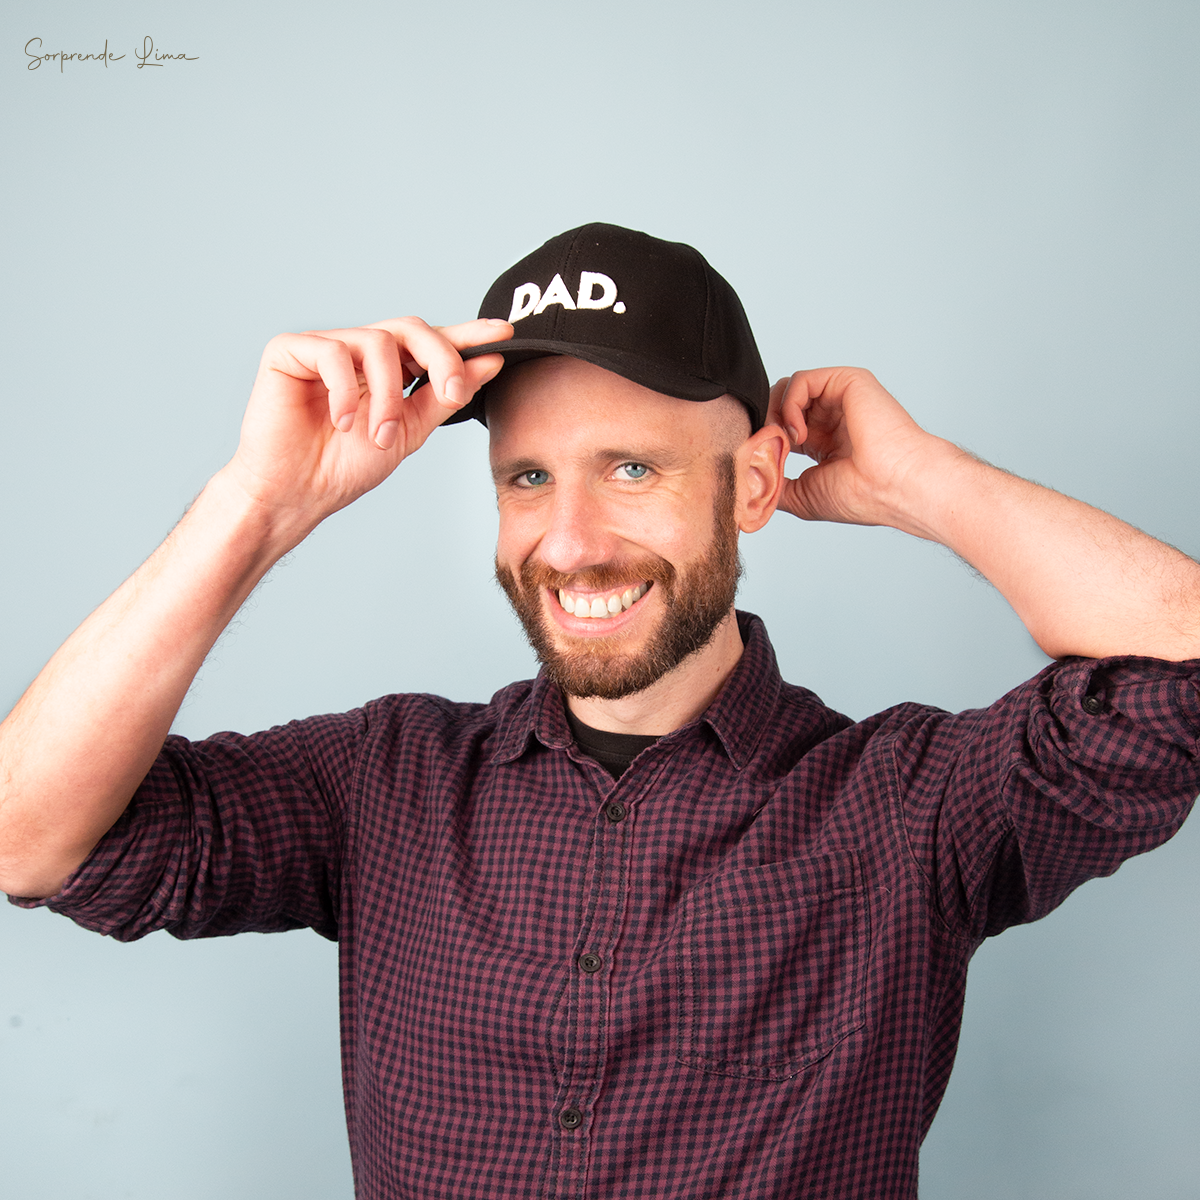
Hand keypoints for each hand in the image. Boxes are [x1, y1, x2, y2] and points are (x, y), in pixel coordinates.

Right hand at [226, 316, 511, 529]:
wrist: (296, 494)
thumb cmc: (342, 467)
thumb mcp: (408, 432)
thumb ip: (443, 396)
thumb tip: (488, 363)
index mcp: (386, 370)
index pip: (430, 343)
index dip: (467, 335)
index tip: (505, 334)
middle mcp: (356, 351)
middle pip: (410, 328)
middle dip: (440, 357)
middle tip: (449, 391)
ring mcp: (323, 347)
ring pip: (377, 342)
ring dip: (388, 396)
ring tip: (379, 435)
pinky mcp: (289, 349)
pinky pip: (333, 352)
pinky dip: (345, 392)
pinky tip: (340, 422)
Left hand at [768, 367, 949, 530]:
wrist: (894, 486)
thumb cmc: (861, 496)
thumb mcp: (802, 496)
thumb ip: (774, 484)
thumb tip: (748, 483)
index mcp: (824, 442)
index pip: (781, 427)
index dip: (764, 440)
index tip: (757, 460)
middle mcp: (832, 418)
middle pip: (780, 404)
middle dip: (765, 424)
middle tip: (766, 449)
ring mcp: (841, 399)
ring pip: (788, 389)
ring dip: (775, 414)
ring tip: (784, 442)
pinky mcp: (847, 382)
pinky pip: (802, 380)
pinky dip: (790, 404)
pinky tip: (797, 432)